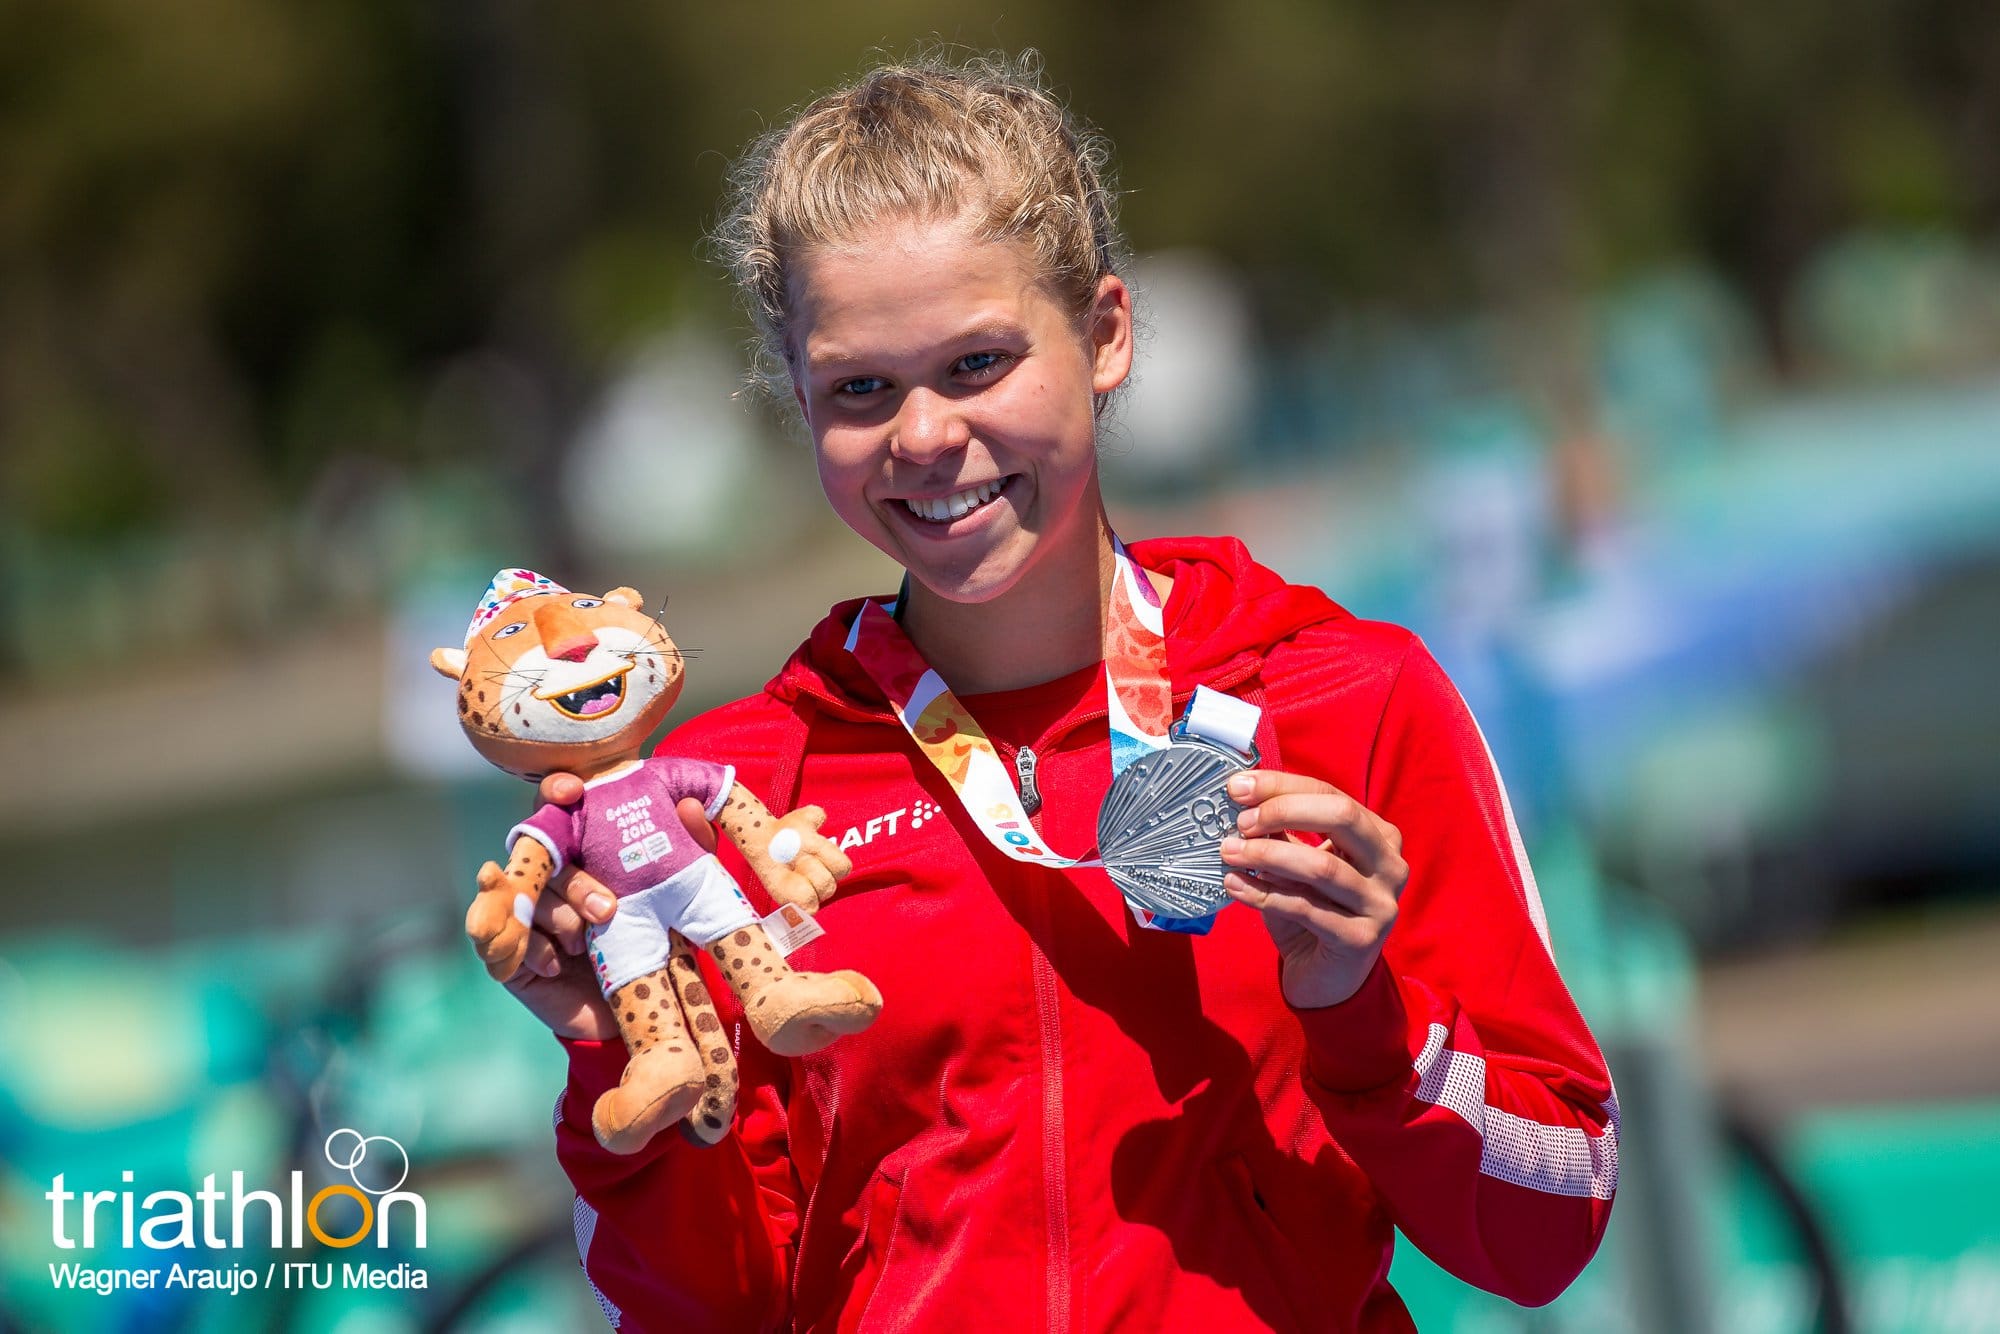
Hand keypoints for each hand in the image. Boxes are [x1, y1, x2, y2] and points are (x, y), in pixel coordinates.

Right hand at [476, 772, 716, 1040]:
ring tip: (587, 944)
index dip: (557, 790)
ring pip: (528, 893)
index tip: (570, 790)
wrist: (632, 1009)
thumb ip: (690, 848)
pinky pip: (507, 936)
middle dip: (575, 881)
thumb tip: (691, 804)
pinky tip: (556, 964)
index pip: (559, 805)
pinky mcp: (510, 948)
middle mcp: (550, 870)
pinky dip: (534, 949)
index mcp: (582, 847)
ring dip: (563, 918)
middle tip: (606, 910)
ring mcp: (525, 908)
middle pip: (542, 851)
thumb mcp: (680, 894)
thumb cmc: (657, 938)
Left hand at [755, 805, 851, 910]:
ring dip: (800, 878)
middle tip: (796, 856)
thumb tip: (821, 818)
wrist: (767, 840)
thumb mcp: (805, 817)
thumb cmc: (789, 830)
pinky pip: (806, 909)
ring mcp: (811, 894)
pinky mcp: (796, 904)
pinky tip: (786, 880)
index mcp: (832, 861)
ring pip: (815, 896)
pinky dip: (796, 897)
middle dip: (810, 868)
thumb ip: (816, 815)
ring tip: (789, 866)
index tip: (811, 848)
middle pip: (828, 885)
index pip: (842, 869)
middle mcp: (825, 879)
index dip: (827, 860)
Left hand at [1218, 770, 1408, 1009]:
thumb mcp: (1295, 866)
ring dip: (1267, 855)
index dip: (1283, 787)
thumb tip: (1243, 796)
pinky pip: (1306, 908)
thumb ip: (1280, 833)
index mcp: (1380, 837)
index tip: (1238, 787)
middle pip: (1341, 817)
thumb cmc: (1311, 912)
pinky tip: (1235, 886)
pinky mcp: (1361, 939)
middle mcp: (1391, 866)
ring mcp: (1381, 904)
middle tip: (1240, 821)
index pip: (1332, 795)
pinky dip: (1265, 894)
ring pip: (1321, 866)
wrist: (1326, 979)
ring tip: (1228, 853)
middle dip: (1283, 811)